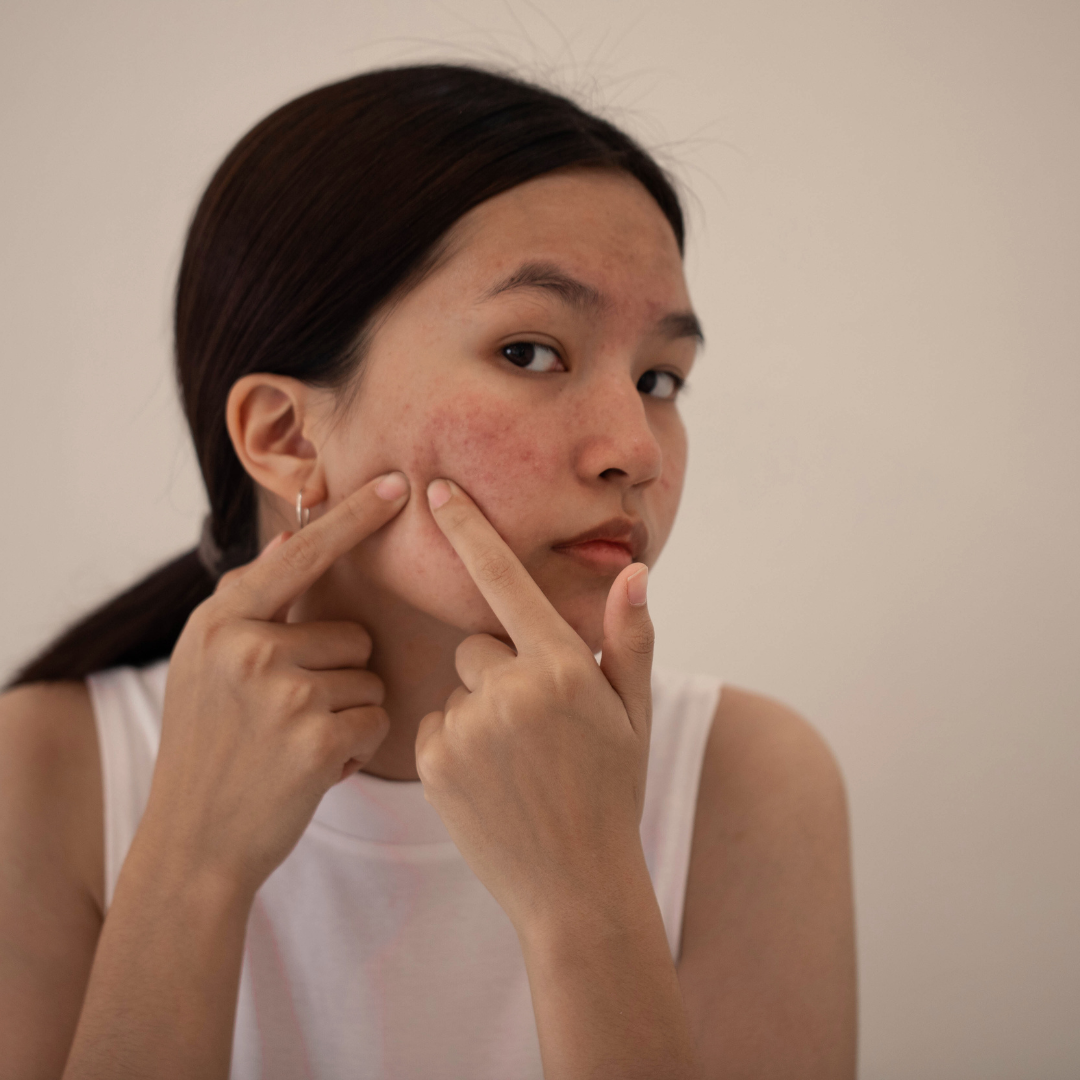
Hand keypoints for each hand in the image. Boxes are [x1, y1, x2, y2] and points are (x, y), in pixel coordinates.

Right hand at [137, 472, 409, 899]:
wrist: (193, 841)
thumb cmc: (206, 747)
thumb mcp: (203, 666)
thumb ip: (247, 604)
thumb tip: (290, 538)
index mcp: (220, 622)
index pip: (300, 555)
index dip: (352, 517)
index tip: (395, 484)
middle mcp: (249, 649)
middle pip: (352, 634)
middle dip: (337, 675)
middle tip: (289, 717)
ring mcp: (283, 694)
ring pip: (368, 678)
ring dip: (347, 713)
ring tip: (295, 744)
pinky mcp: (317, 740)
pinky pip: (376, 719)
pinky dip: (357, 748)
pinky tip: (315, 770)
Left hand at [415, 478, 654, 936]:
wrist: (575, 885)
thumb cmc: (612, 790)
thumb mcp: (635, 713)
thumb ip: (629, 638)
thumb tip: (635, 571)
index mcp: (561, 667)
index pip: (505, 581)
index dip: (469, 531)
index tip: (436, 491)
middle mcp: (510, 688)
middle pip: (477, 644)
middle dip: (499, 670)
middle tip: (534, 725)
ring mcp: (468, 726)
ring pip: (457, 687)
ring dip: (478, 709)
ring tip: (515, 761)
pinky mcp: (434, 761)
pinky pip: (435, 725)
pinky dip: (456, 745)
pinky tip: (489, 780)